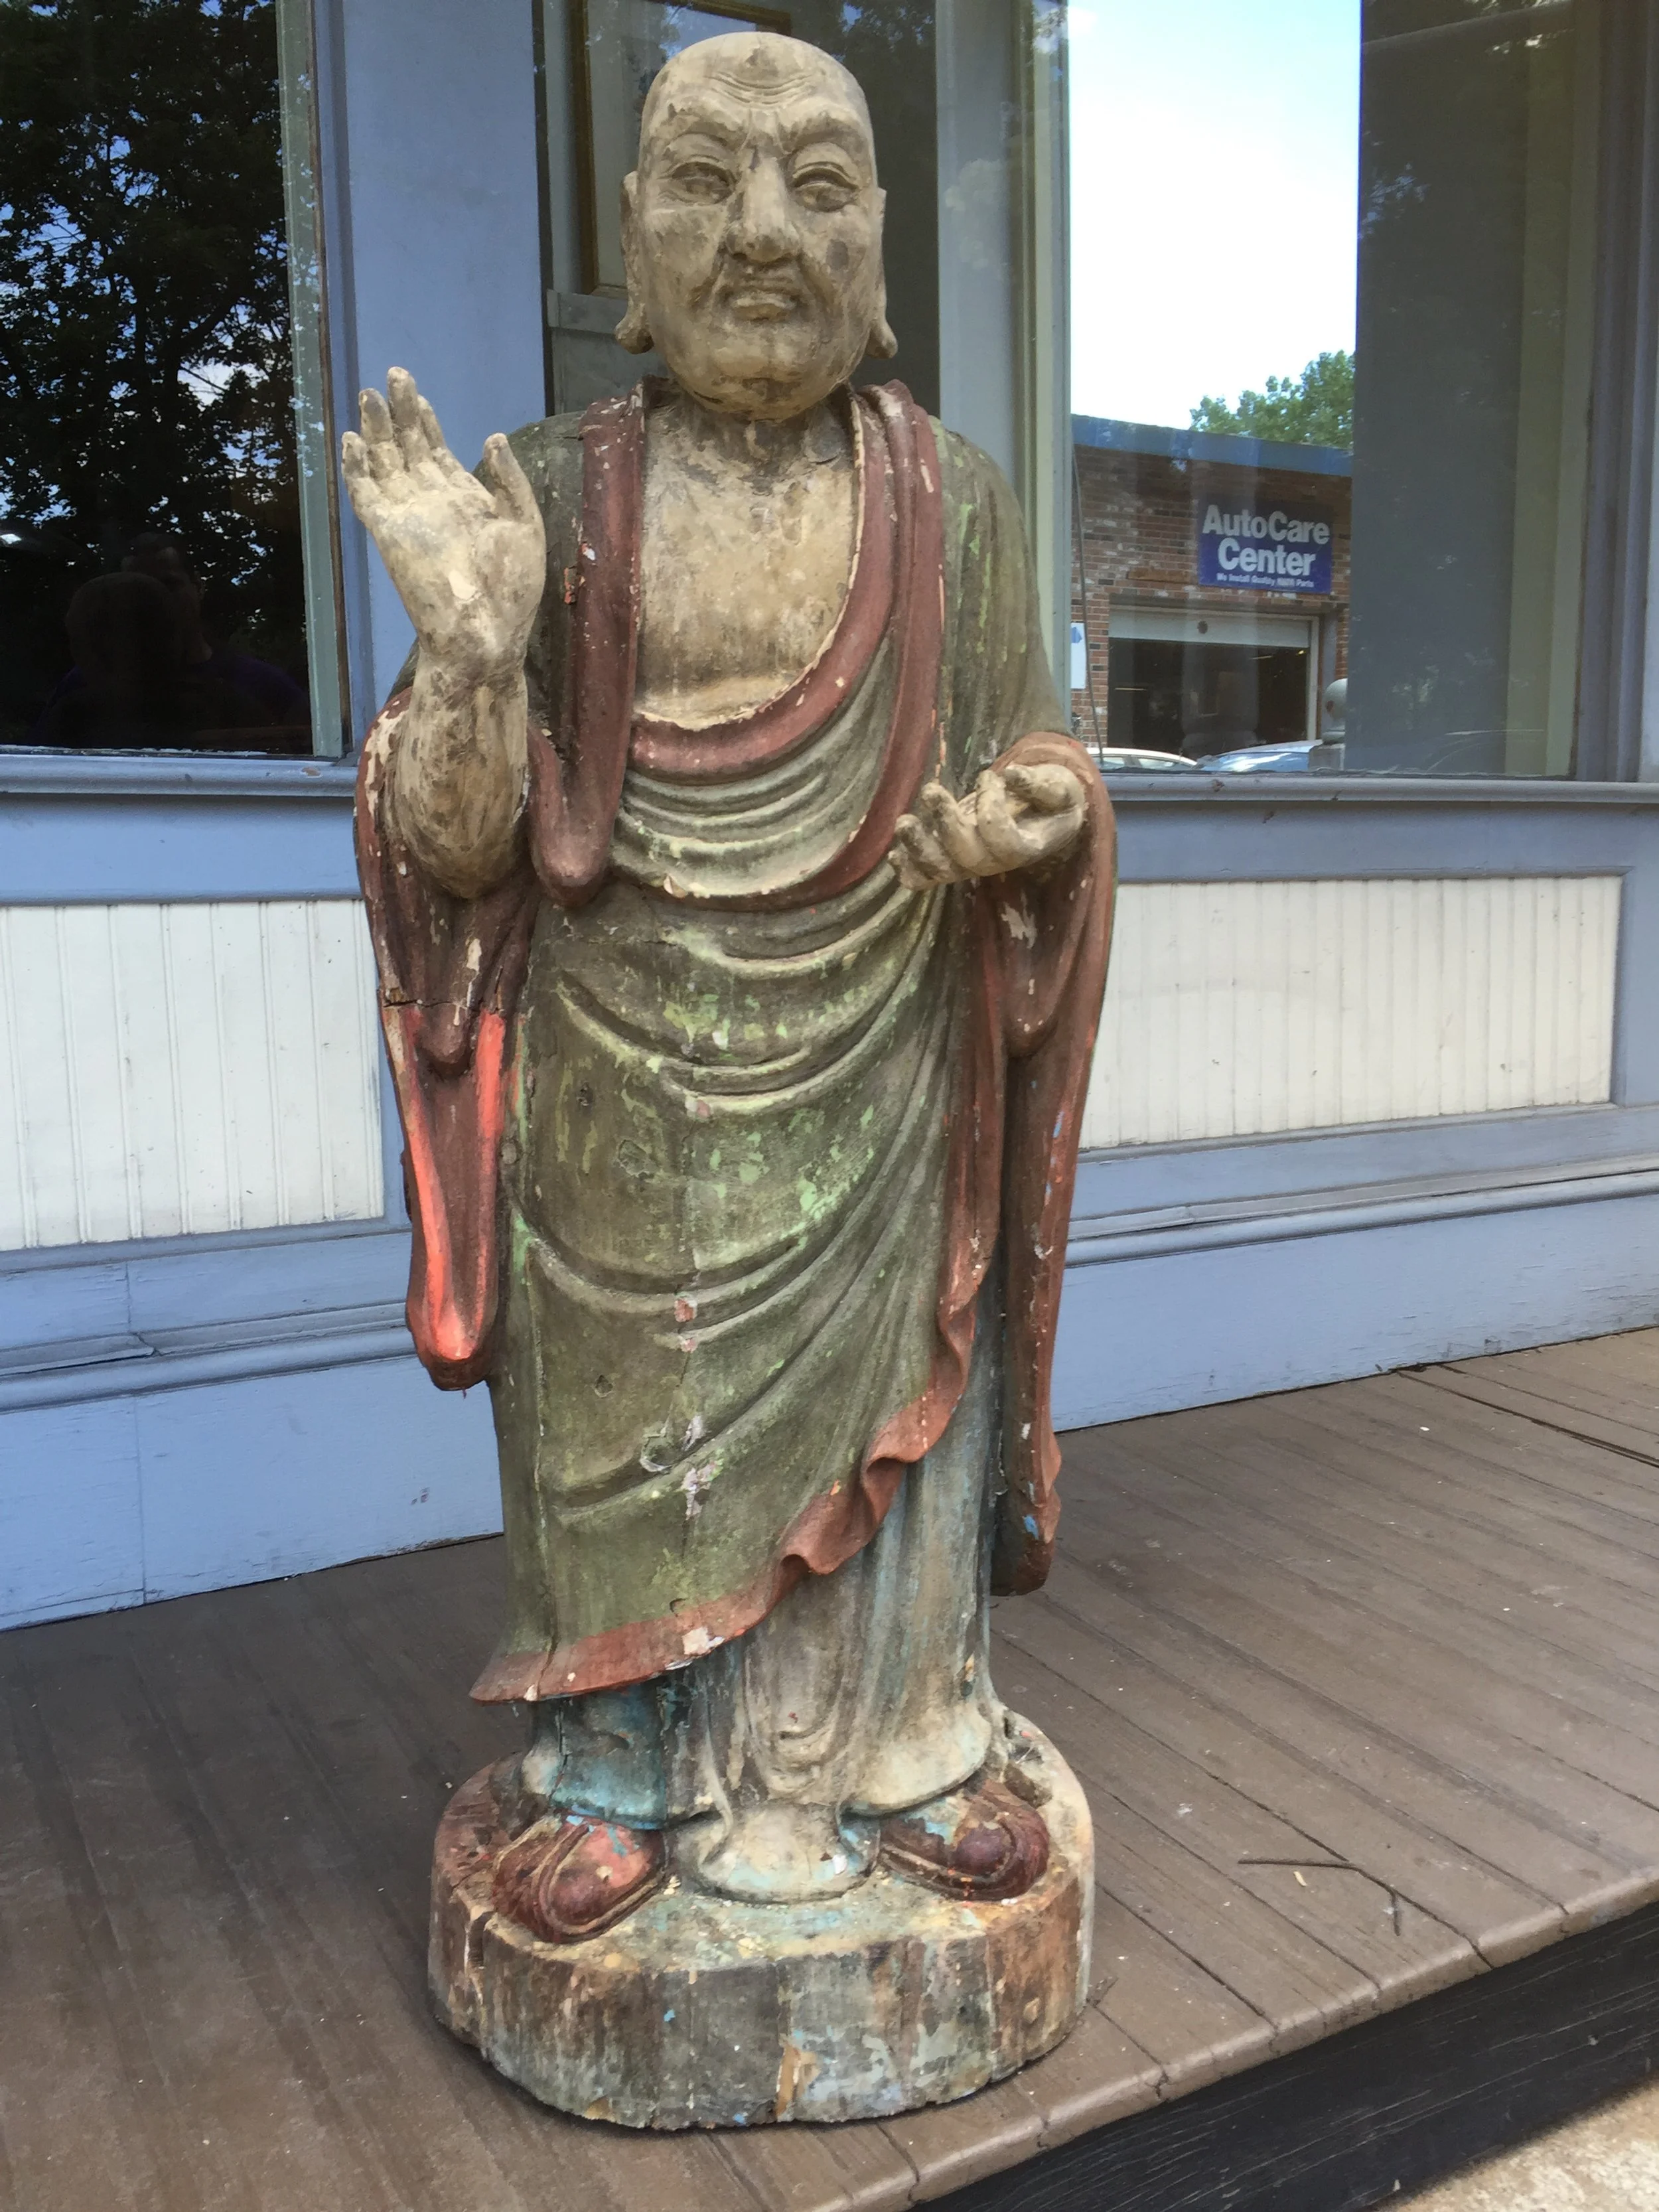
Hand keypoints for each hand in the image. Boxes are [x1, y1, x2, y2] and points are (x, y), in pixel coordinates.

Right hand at [341, 367, 545, 686]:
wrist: (486, 634)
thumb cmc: (513, 589)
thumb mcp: (524, 525)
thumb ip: (510, 481)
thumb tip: (493, 437)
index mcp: (466, 501)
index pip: (438, 451)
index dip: (425, 421)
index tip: (416, 393)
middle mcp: (433, 502)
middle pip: (409, 447)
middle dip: (400, 412)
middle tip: (394, 375)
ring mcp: (409, 515)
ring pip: (385, 462)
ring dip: (376, 430)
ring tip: (370, 394)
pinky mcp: (389, 531)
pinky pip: (367, 494)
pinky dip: (357, 468)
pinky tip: (351, 440)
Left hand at [888, 763, 1086, 889]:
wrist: (1043, 820)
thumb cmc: (1052, 802)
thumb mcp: (1060, 790)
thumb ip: (1042, 786)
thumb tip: (1012, 774)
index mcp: (1025, 847)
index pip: (1002, 838)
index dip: (992, 806)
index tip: (990, 776)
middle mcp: (994, 863)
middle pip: (967, 858)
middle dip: (946, 824)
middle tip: (931, 790)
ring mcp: (970, 866)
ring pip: (941, 869)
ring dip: (919, 847)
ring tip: (904, 821)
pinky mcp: (951, 862)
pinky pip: (927, 877)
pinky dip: (909, 870)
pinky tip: (895, 855)